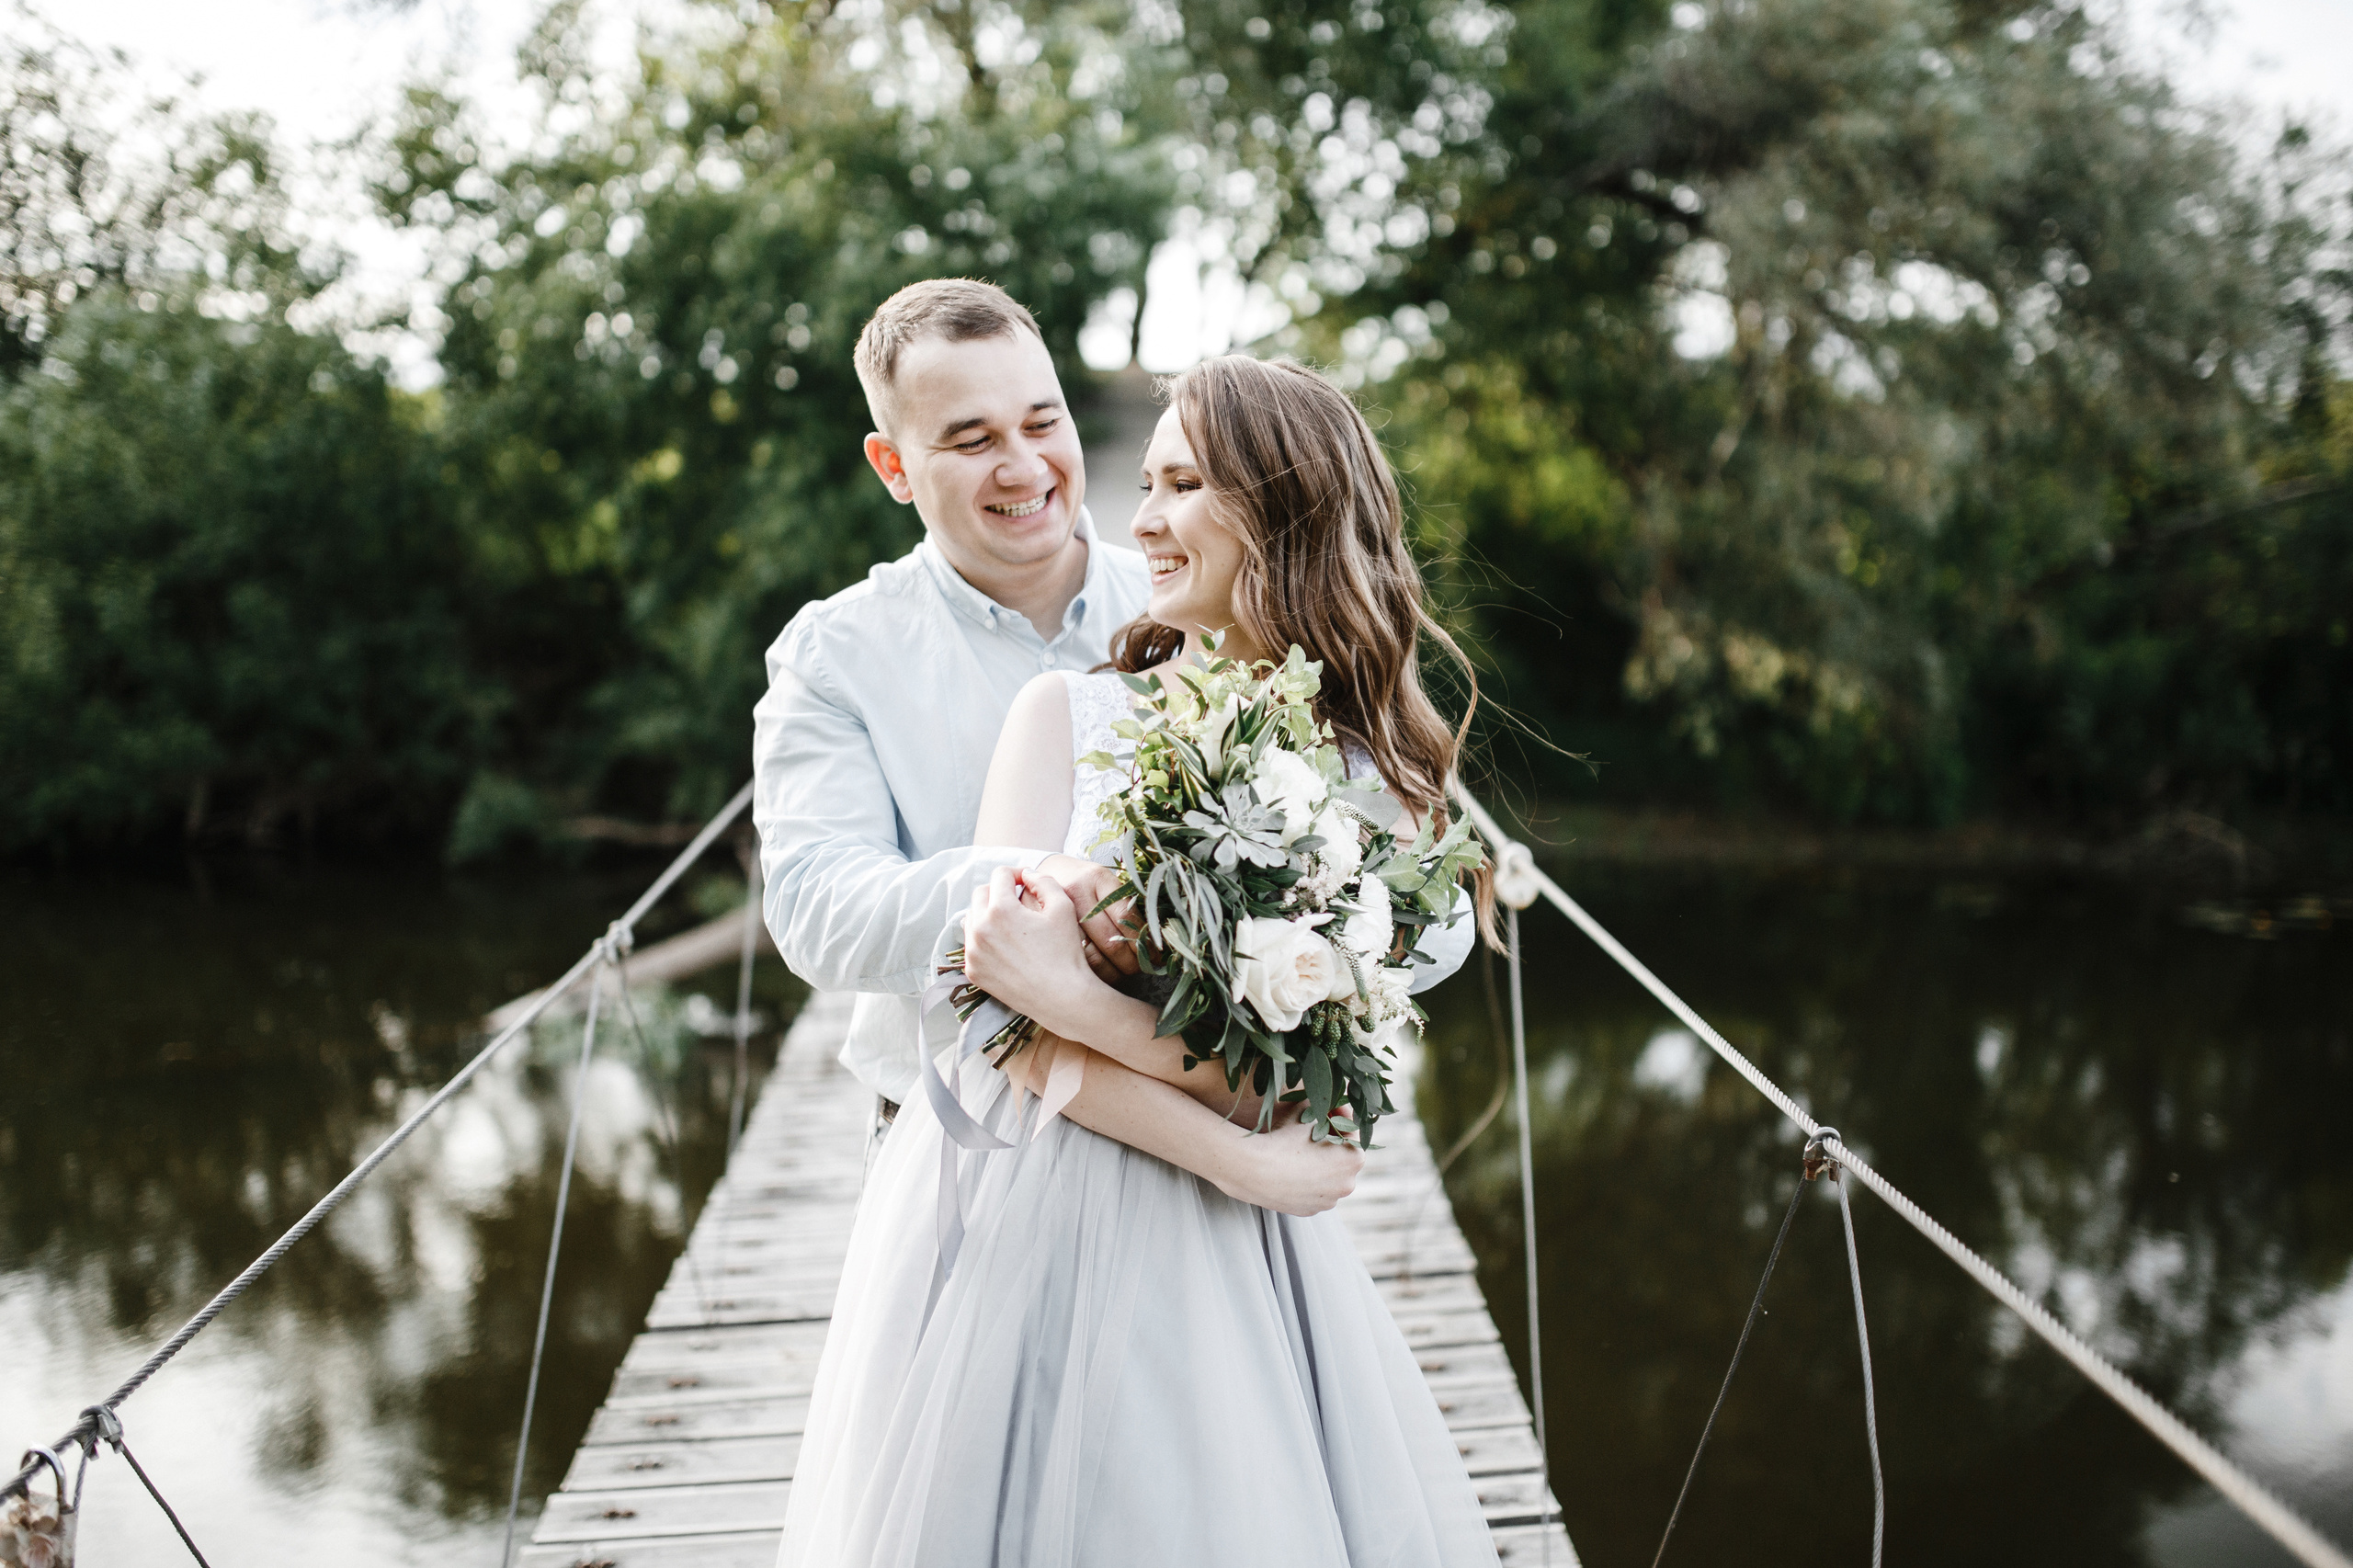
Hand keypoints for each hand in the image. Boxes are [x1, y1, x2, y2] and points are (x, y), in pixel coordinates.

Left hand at [961, 867, 1099, 1029]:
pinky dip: (985, 939)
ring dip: (988, 914)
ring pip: (971, 919)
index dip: (1016, 873)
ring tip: (1011, 923)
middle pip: (981, 894)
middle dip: (999, 891)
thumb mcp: (1062, 907)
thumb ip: (1043, 881)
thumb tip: (1027, 874)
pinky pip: (972, 945)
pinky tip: (1006, 946)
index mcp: (1000, 910)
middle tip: (1018, 901)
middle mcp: (979, 929)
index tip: (1026, 883)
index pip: (999, 875)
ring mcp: (973, 952)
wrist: (1062, 997)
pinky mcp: (973, 971)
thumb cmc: (1065, 952)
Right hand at [1034, 853, 1142, 977]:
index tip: (1154, 956)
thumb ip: (1125, 906)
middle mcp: (1075, 892)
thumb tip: (1153, 941)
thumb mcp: (1106, 884)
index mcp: (1098, 878)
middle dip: (1130, 961)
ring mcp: (1054, 914)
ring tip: (1122, 972)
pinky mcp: (1045, 928)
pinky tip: (1101, 973)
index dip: (1142, 942)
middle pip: (1109, 940)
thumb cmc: (1084, 882)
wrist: (1045, 874)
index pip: (1126, 917)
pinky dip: (1093, 973)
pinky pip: (1073, 960)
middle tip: (1140, 968)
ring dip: (1113, 971)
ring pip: (1091, 955)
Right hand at [1212, 1118, 1363, 1215]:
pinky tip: (1292, 1168)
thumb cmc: (1283, 1137)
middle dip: (1331, 1140)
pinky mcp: (1309, 1211)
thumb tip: (1329, 1100)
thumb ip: (1323, 1104)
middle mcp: (1347, 1184)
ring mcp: (1328, 1201)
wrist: (1253, 1169)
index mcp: (1354, 1158)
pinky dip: (1307, 1181)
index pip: (1352, 1130)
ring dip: (1320, 1163)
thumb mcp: (1306, 1110)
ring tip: (1302, 1148)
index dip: (1339, 1114)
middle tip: (1314, 1126)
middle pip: (1342, 1157)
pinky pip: (1313, 1192)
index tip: (1328, 1106)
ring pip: (1328, 1178)